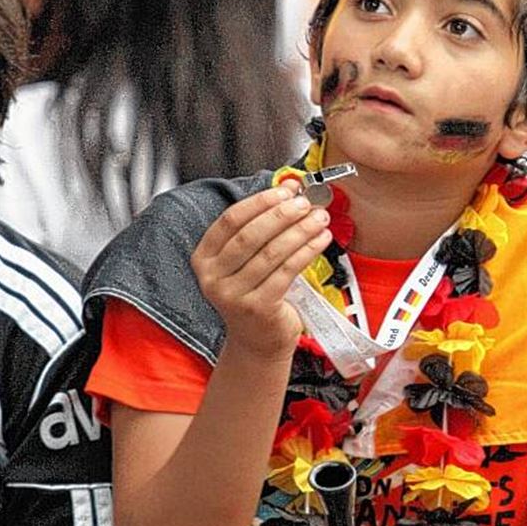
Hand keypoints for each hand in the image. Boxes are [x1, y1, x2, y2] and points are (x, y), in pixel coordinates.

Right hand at [191, 185, 331, 362]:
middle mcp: (213, 277)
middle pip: (250, 235)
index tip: (286, 190)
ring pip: (271, 253)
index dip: (259, 202)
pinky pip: (286, 271)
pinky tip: (321, 240)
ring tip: (319, 218)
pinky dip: (306, 251)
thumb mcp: (249, 259)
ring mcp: (233, 295)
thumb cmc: (256, 292)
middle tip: (306, 203)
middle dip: (282, 214)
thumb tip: (289, 185)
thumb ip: (263, 224)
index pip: (230, 220)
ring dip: (300, 231)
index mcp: (205, 258)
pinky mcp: (257, 307)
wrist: (258, 339)